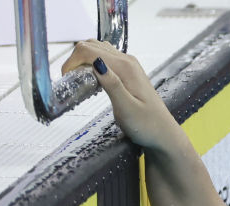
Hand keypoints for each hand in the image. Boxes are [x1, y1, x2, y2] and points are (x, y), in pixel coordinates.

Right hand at [62, 40, 179, 150]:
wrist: (163, 134)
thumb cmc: (147, 126)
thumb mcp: (127, 109)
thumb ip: (112, 85)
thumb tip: (97, 63)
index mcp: (125, 67)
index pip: (89, 51)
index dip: (72, 62)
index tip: (66, 80)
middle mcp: (127, 61)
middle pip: (90, 46)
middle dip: (75, 60)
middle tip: (71, 82)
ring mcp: (128, 65)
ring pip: (97, 49)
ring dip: (83, 60)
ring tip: (80, 81)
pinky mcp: (128, 72)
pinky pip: (105, 58)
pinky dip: (92, 64)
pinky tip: (92, 80)